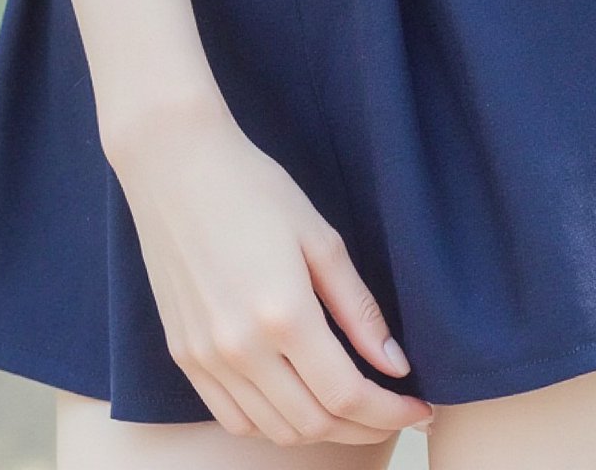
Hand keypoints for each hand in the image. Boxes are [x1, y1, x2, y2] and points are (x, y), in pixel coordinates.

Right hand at [112, 99, 433, 444]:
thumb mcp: (319, 237)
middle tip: (393, 412)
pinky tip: (298, 402)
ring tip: (352, 410)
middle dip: (365, 427)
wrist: (173, 163)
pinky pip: (234, 418)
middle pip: (315, 424)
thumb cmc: (252, 187)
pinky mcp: (183, 355)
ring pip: (275, 430)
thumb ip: (359, 308)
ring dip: (322, 431)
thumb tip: (396, 366)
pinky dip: (273, 424)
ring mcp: (206, 356)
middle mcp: (241, 347)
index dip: (392, 413)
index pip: (347, 395)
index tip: (421, 411)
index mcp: (283, 313)